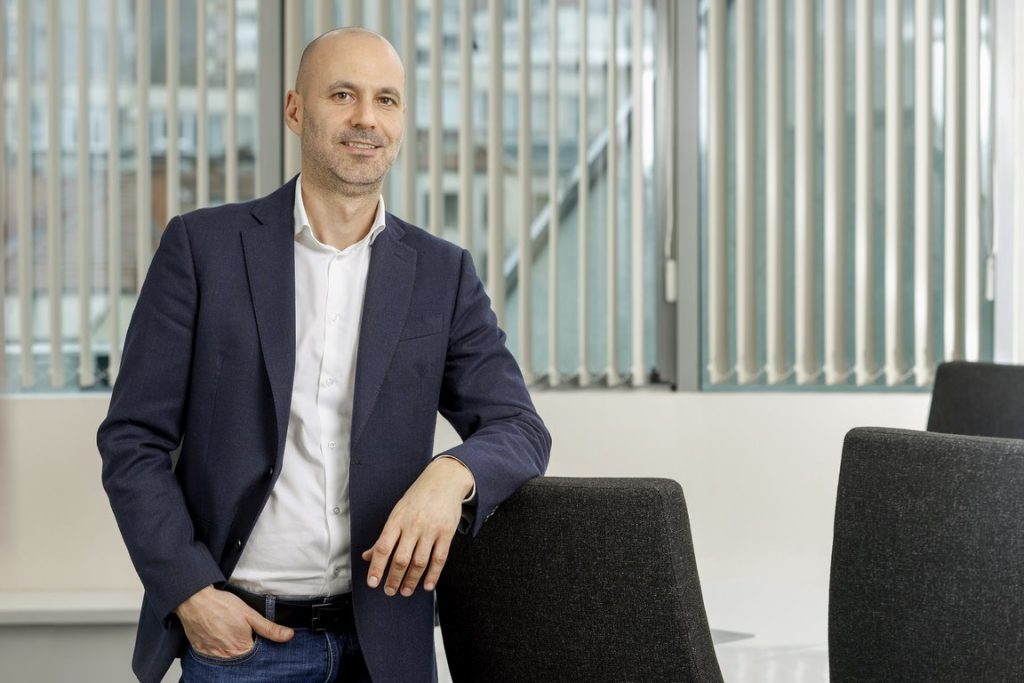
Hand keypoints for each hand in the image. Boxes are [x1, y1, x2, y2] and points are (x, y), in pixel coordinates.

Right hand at [175, 585, 293, 657]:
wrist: (195, 600)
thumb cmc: (222, 605)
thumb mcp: (250, 614)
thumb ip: (269, 628)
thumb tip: (288, 636)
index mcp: (241, 648)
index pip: (256, 656)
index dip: (259, 647)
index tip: (256, 637)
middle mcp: (226, 656)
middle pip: (241, 658)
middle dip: (245, 648)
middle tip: (240, 632)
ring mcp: (212, 655)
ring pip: (227, 658)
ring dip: (231, 649)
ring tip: (229, 633)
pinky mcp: (201, 651)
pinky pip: (213, 655)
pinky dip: (217, 648)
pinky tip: (218, 636)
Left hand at [361, 457, 474, 596]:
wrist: (444, 480)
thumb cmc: (418, 497)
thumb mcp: (397, 512)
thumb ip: (384, 536)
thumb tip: (368, 556)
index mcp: (397, 519)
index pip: (383, 547)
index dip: (376, 567)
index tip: (373, 582)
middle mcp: (413, 525)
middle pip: (401, 558)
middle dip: (394, 579)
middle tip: (389, 591)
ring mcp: (431, 529)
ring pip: (419, 562)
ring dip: (411, 580)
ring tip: (405, 591)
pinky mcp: (447, 533)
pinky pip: (440, 558)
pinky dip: (433, 575)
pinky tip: (428, 585)